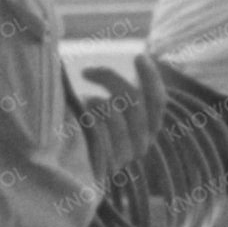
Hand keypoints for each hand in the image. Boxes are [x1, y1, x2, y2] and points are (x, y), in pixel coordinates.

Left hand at [69, 62, 160, 187]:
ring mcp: (125, 155)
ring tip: (84, 99)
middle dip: (111, 80)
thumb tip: (123, 59)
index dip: (151, 77)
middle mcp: (142, 143)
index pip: (158, 101)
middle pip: (134, 103)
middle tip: (88, 71)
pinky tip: (82, 113)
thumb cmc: (89, 129)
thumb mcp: (110, 107)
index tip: (139, 56)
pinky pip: (100, 130)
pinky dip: (90, 116)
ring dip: (97, 100)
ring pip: (116, 114)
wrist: (69, 170)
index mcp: (149, 128)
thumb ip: (119, 90)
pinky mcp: (106, 163)